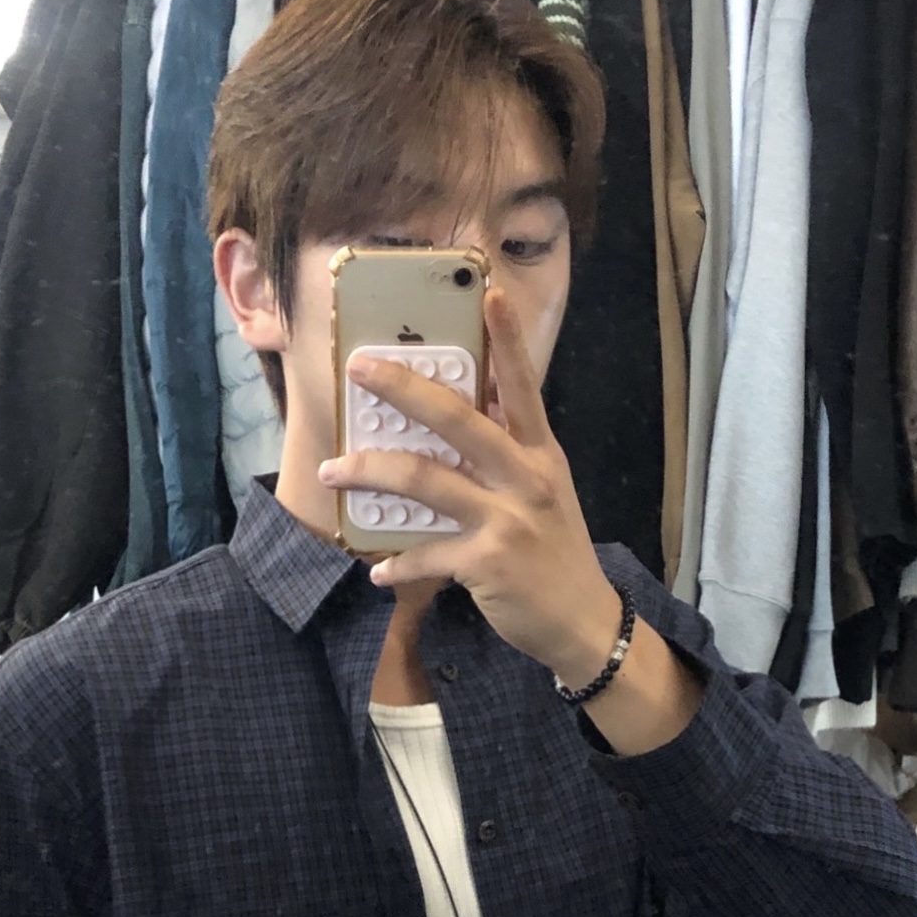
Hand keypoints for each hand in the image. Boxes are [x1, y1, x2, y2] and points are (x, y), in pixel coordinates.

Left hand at [319, 286, 623, 682]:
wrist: (583, 623)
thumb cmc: (555, 554)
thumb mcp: (544, 495)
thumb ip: (507, 460)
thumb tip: (455, 429)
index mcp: (542, 455)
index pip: (524, 386)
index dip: (508, 339)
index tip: (489, 293)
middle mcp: (526, 478)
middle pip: (457, 419)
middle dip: (403, 388)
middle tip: (361, 368)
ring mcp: (507, 520)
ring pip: (425, 480)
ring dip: (370, 472)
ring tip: (333, 471)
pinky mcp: (487, 563)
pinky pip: (425, 553)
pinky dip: (396, 564)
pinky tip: (378, 572)